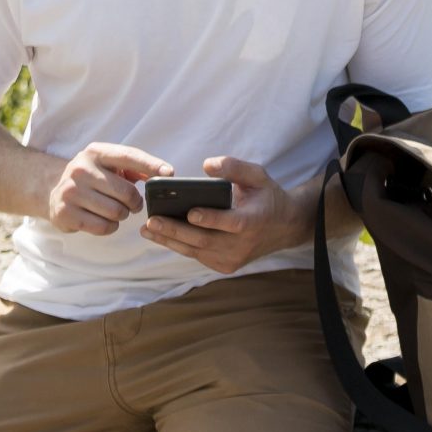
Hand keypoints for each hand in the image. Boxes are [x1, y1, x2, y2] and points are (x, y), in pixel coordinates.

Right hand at [47, 142, 171, 234]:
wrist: (54, 191)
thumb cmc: (93, 178)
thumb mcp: (109, 164)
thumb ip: (135, 166)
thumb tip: (164, 173)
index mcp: (95, 152)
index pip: (128, 155)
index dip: (151, 164)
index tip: (169, 174)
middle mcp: (81, 169)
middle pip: (127, 192)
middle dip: (135, 202)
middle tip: (133, 204)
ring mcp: (70, 191)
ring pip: (116, 212)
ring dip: (122, 215)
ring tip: (115, 210)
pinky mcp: (65, 213)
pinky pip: (103, 227)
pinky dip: (110, 227)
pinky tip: (103, 220)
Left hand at [140, 155, 313, 273]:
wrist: (284, 227)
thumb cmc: (267, 197)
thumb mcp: (258, 176)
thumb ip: (235, 167)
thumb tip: (207, 165)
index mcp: (254, 221)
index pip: (231, 223)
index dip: (211, 219)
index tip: (190, 212)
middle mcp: (243, 245)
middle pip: (205, 240)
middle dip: (175, 231)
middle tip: (151, 220)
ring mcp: (233, 259)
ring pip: (197, 251)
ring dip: (170, 240)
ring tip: (147, 229)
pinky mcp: (226, 266)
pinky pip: (198, 256)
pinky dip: (179, 246)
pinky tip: (161, 235)